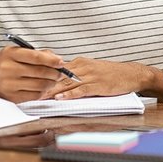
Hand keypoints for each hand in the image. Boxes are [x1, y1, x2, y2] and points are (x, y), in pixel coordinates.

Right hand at [0, 46, 65, 102]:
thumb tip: (57, 59)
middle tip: (61, 72)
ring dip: (51, 83)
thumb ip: (36, 53)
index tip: (61, 62)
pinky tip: (44, 87)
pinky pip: (35, 95)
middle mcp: (8, 69)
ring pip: (40, 85)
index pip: (36, 57)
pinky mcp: (12, 97)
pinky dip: (44, 91)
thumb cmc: (4, 64)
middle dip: (55, 72)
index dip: (52, 60)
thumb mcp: (15, 52)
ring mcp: (9, 85)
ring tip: (53, 80)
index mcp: (10, 54)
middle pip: (40, 72)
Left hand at [39, 58, 162, 100]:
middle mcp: (83, 67)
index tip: (30, 84)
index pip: (57, 69)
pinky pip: (80, 89)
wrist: (133, 74)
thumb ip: (77, 74)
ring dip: (52, 91)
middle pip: (59, 76)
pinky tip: (60, 98)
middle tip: (29, 93)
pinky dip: (69, 94)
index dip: (43, 77)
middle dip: (43, 85)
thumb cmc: (113, 74)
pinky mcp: (98, 85)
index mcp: (81, 63)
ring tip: (39, 98)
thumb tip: (60, 82)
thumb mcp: (93, 70)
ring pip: (67, 83)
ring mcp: (91, 76)